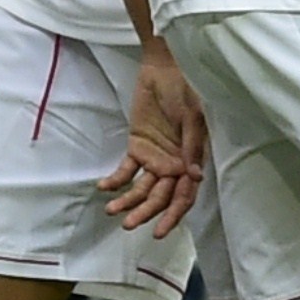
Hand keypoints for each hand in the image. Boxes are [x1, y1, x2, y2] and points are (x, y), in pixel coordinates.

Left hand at [99, 39, 206, 236]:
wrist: (163, 68)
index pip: (183, 195)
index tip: (159, 231)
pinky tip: (104, 188)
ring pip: (142, 188)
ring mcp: (155, 157)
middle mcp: (174, 164)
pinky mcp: (137, 146)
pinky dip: (116, 180)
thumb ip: (192, 147)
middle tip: (128, 225)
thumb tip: (195, 178)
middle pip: (160, 197)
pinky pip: (126, 169)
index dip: (172, 215)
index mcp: (191, 161)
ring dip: (128, 200)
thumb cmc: (185, 90)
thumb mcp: (193, 117)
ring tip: (111, 210)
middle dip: (145, 213)